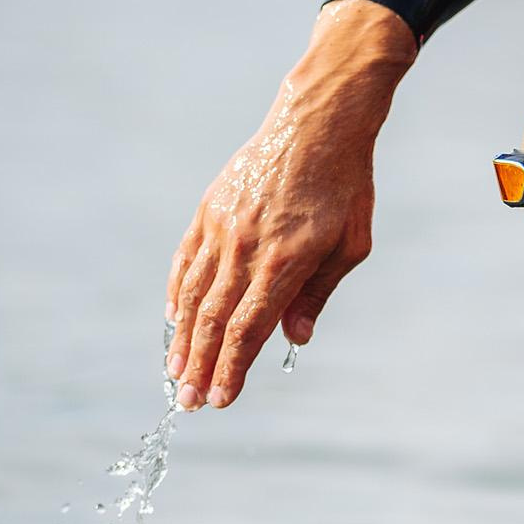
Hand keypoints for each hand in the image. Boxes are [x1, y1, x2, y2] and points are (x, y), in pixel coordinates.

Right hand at [165, 0, 416, 408]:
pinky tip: (173, 318)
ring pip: (193, 293)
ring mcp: (222, 225)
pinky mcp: (210, 209)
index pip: (248, 328)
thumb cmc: (346, 187)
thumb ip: (318, 294)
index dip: (231, 368)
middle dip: (200, 365)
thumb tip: (294, 339)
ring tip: (176, 372)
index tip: (221, 399)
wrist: (318, 121)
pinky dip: (176, 292)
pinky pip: (186, 259)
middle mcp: (245, 246)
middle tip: (188, 402)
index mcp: (285, 261)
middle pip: (215, 319)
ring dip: (182, 337)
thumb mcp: (350, 245)